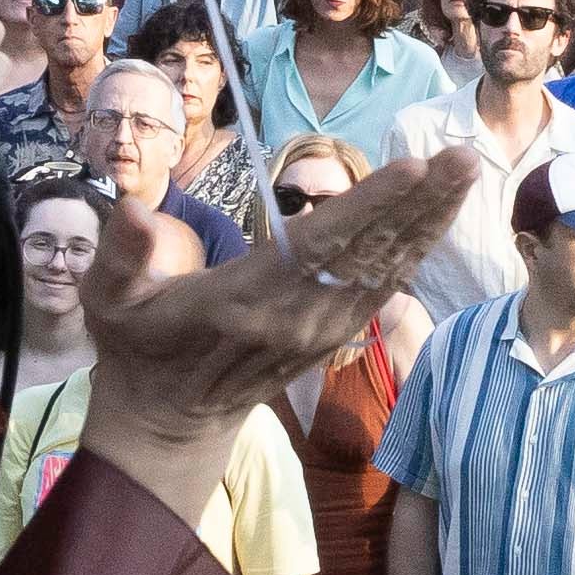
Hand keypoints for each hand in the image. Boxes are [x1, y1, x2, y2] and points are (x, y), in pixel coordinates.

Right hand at [87, 152, 483, 453]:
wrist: (171, 419)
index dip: (367, 207)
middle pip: (367, 253)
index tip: (411, 168)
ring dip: (429, 220)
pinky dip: (416, 247)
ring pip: (386, 269)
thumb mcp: (109, 303)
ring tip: (465, 170)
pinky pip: (384, 287)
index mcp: (242, 302)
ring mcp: (321, 331)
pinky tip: (440, 212)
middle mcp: (294, 318)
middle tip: (464, 156)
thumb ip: (119, 256)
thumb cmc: (139, 346)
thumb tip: (132, 208)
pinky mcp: (335, 336)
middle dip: (419, 204)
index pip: (315, 248)